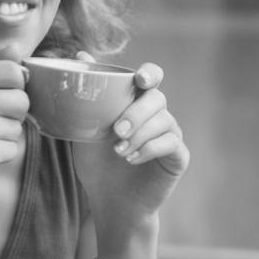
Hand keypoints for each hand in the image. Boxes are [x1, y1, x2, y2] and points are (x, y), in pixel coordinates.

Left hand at [71, 58, 190, 228]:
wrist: (110, 203)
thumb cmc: (98, 166)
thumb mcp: (85, 130)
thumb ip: (85, 97)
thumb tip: (80, 56)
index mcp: (136, 103)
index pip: (151, 77)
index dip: (149, 73)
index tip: (139, 80)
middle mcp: (156, 115)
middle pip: (157, 98)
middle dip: (137, 112)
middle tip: (117, 131)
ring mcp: (170, 135)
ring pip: (164, 120)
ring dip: (140, 133)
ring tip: (119, 151)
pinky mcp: (178, 156)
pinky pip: (171, 143)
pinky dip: (149, 149)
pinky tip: (131, 159)